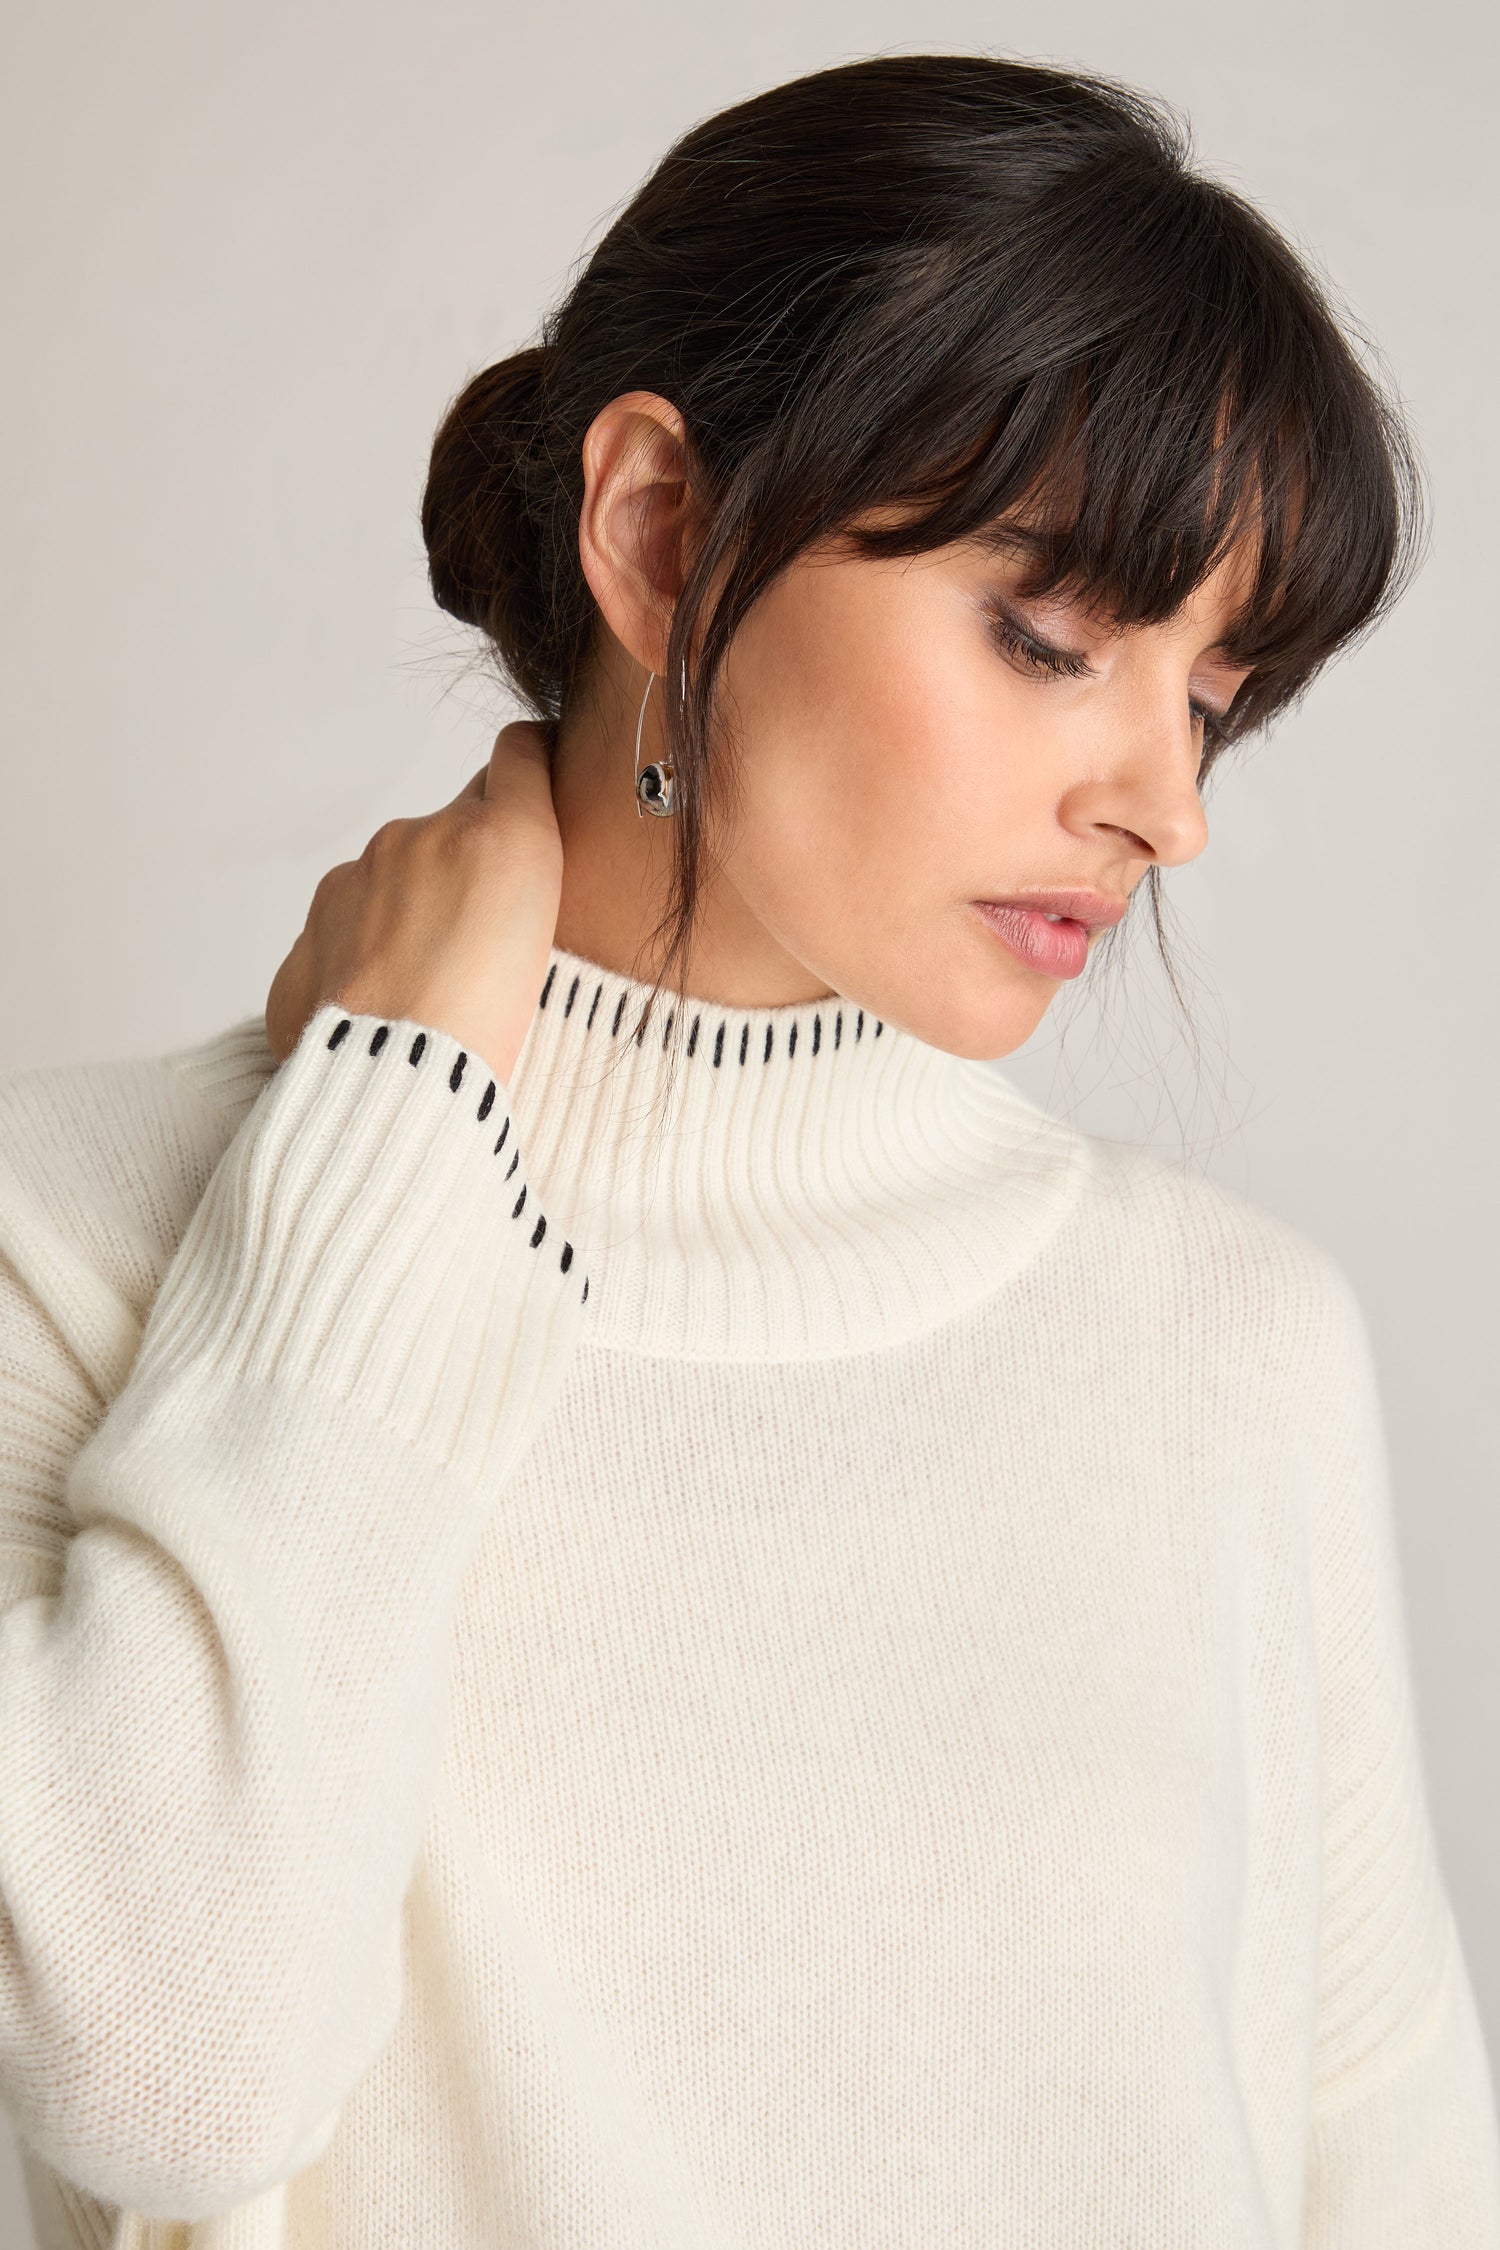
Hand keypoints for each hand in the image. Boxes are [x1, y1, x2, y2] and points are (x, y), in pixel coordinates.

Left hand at [264, 721, 563, 1087]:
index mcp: (495, 836)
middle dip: (470, 872)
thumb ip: (533, 873)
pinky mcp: (309, 941)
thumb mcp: (558, 943)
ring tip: (437, 994)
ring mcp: (351, 888)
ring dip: (414, 921)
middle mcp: (417, 840)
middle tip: (492, 943)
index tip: (538, 784)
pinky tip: (392, 1016)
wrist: (389, 1090)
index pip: (519, 757)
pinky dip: (368, 967)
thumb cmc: (486, 1031)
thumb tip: (517, 843)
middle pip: (454, 831)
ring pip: (394, 884)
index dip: (532, 768)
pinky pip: (346, 938)